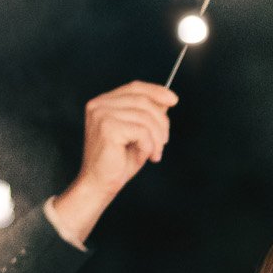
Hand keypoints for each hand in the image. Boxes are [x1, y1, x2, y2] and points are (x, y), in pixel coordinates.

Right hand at [51, 81, 177, 244]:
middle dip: (161, 122)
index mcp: (103, 103)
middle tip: (163, 142)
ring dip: (157, 138)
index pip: (134, 88)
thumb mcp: (138, 135)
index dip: (156, 91)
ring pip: (145, 117)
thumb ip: (148, 116)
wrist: (100, 185)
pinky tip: (145, 157)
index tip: (173, 100)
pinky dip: (149, 146)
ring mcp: (102, 114)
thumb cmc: (117, 163)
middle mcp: (99, 105)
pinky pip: (142, 131)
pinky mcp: (108, 128)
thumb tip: (167, 100)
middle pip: (143, 101)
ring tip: (155, 154)